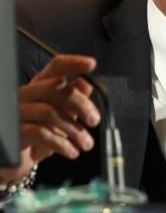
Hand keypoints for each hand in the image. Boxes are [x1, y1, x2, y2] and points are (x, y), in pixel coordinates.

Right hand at [0, 55, 100, 183]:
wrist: (16, 160)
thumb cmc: (41, 132)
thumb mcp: (63, 114)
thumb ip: (75, 98)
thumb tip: (86, 83)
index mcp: (40, 85)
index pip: (55, 67)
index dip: (73, 63)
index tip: (91, 64)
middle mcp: (25, 94)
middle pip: (54, 89)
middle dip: (80, 105)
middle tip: (94, 121)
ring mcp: (16, 112)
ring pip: (49, 113)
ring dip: (74, 130)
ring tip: (86, 144)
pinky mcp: (13, 132)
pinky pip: (40, 134)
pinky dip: (62, 144)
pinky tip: (72, 152)